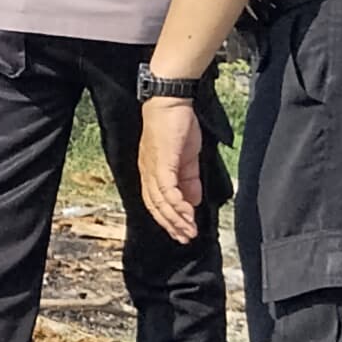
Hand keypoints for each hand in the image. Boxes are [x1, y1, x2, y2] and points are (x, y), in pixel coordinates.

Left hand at [137, 97, 208, 243]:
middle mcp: (148, 173)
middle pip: (156, 207)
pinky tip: (187, 213)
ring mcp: (153, 168)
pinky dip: (177, 204)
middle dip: (172, 225)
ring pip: (161, 202)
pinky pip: (167, 189)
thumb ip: (188, 180)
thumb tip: (193, 201)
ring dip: (176, 219)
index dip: (168, 219)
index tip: (181, 231)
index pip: (156, 202)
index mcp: (152, 172)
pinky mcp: (161, 162)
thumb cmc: (178, 126)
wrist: (171, 103)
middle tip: (186, 238)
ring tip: (189, 231)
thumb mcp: (186, 159)